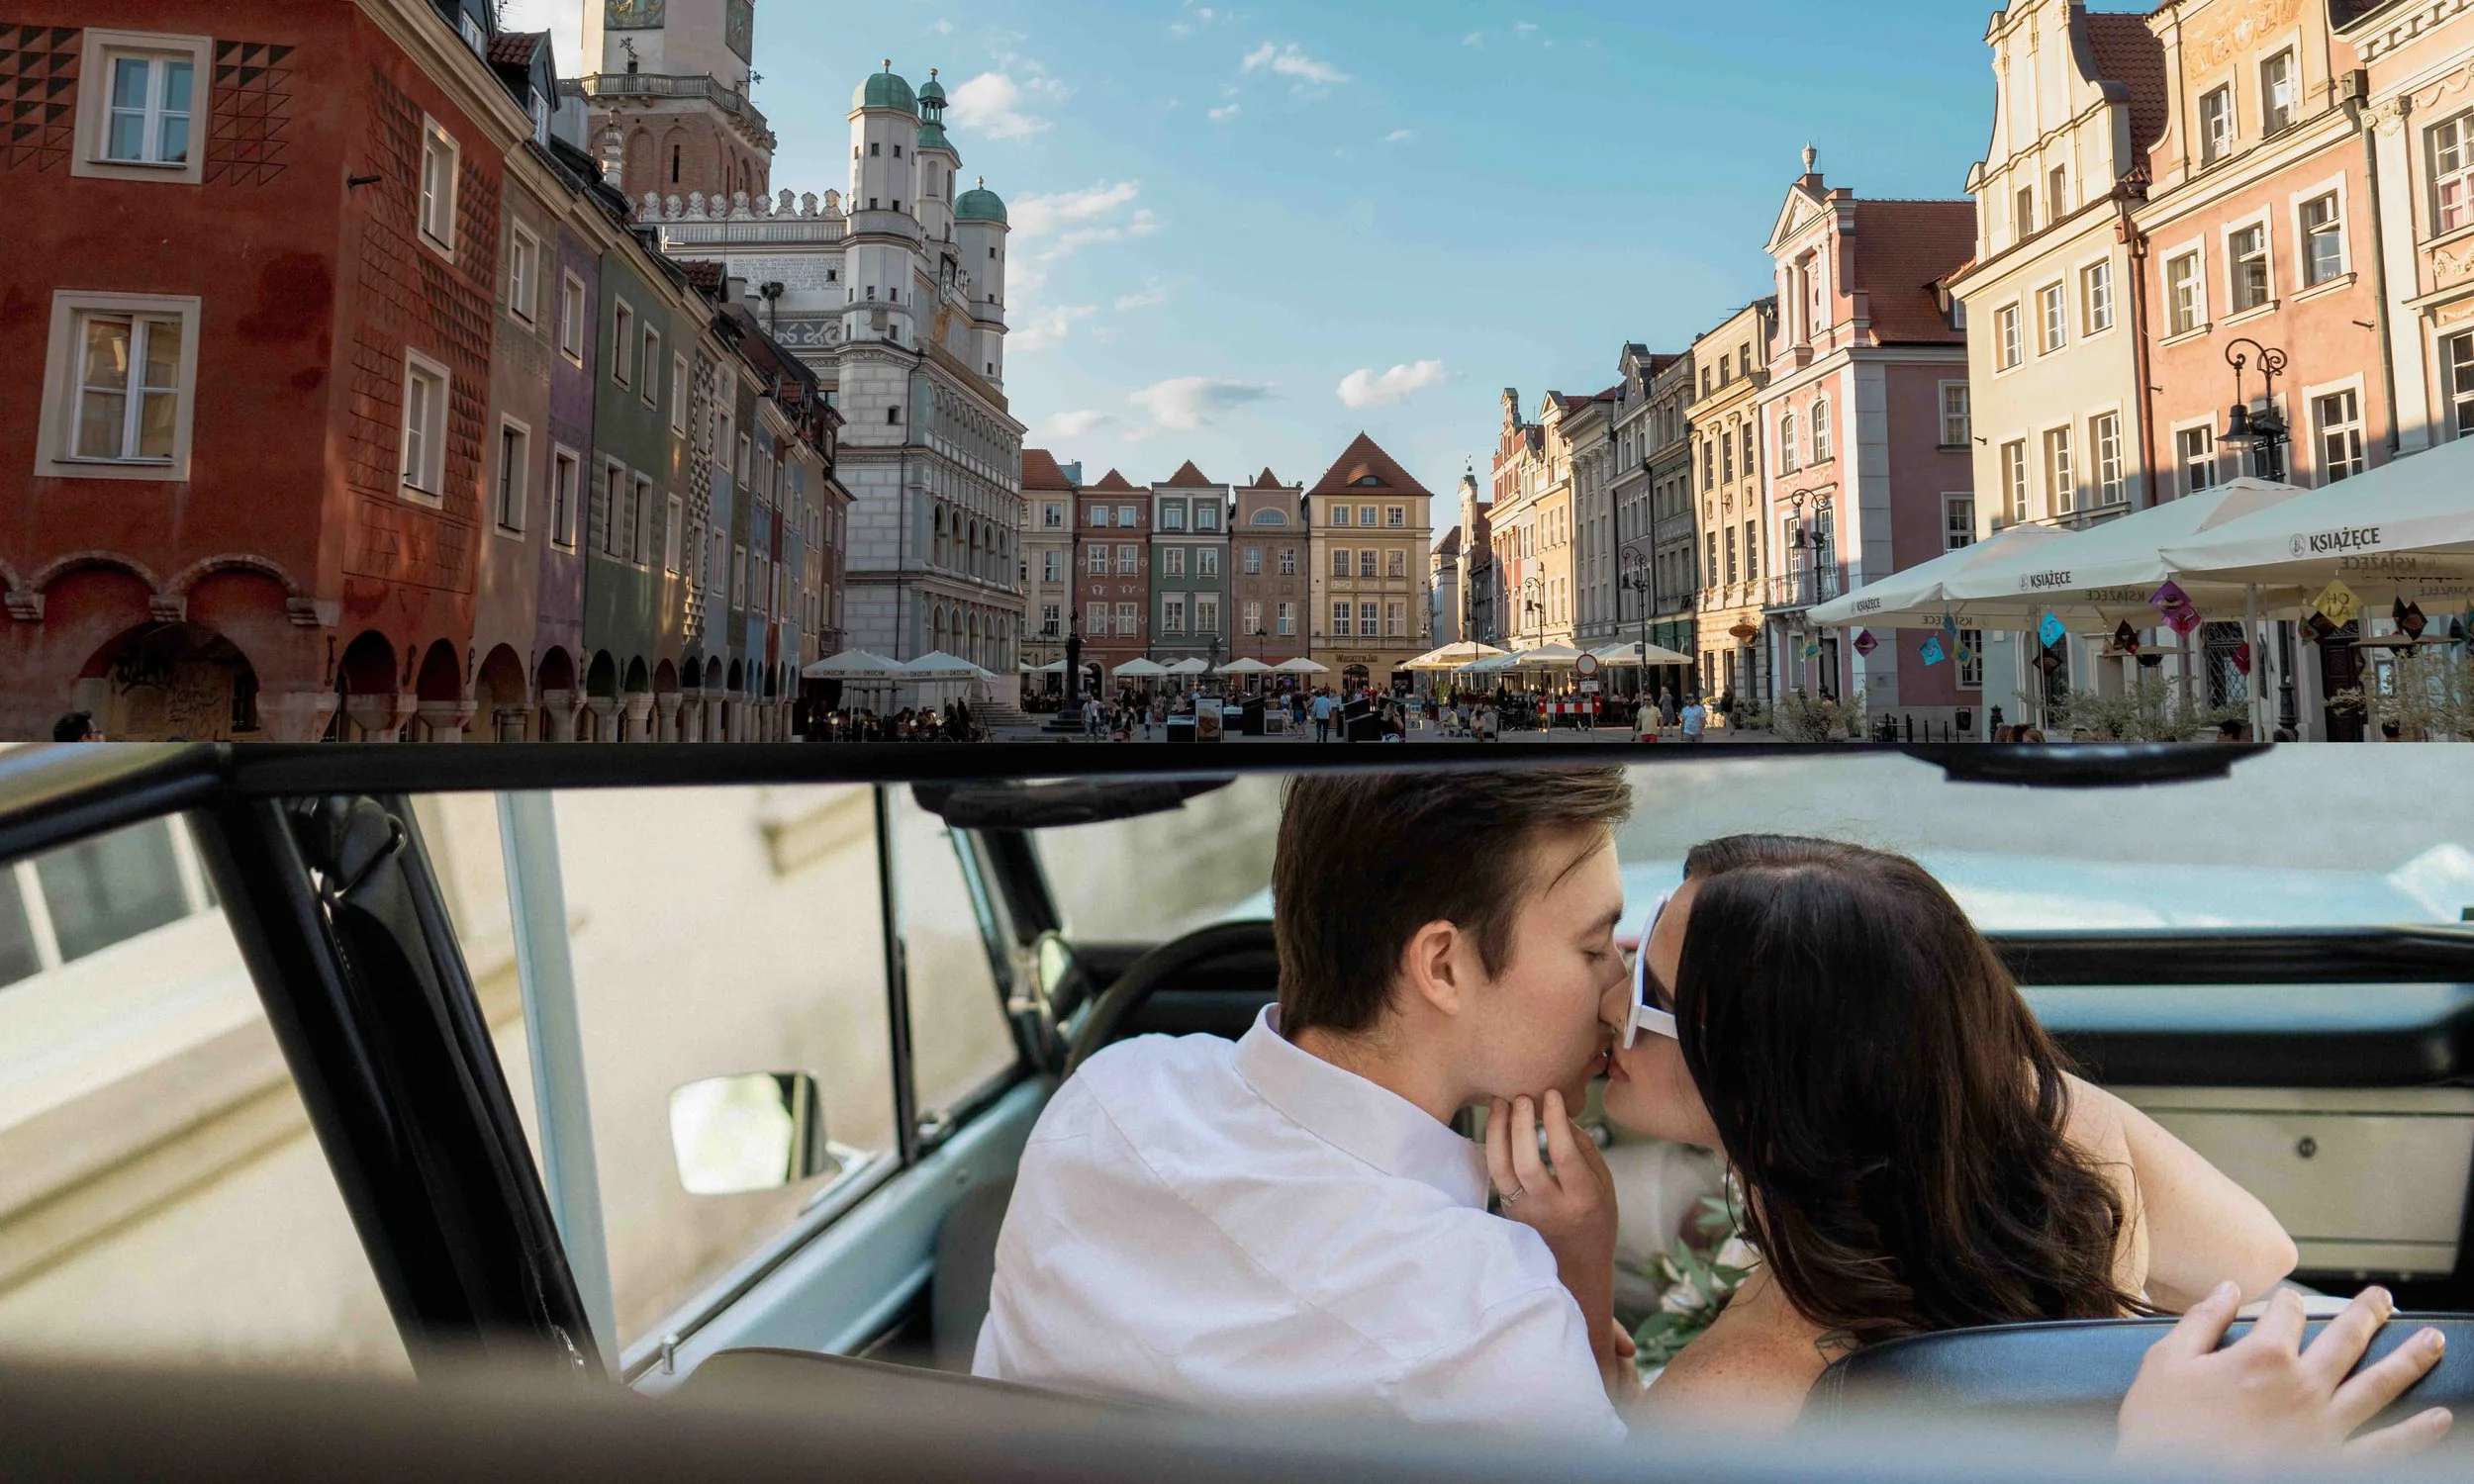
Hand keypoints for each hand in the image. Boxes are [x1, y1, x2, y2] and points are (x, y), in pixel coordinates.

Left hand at [1484, 1091, 1616, 1255]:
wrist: (1577, 1264)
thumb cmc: (1596, 1217)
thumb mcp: (1604, 1184)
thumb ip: (1584, 1148)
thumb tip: (1559, 1114)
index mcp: (1581, 1200)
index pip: (1564, 1157)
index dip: (1555, 1121)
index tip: (1552, 1094)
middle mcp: (1550, 1209)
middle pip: (1526, 1164)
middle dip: (1521, 1125)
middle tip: (1522, 1096)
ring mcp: (1524, 1213)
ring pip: (1500, 1170)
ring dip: (1497, 1131)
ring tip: (1501, 1102)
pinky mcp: (1507, 1211)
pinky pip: (1495, 1175)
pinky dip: (1493, 1145)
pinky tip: (1498, 1123)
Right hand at [2117, 1283, 2452, 1464]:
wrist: (2169, 1478)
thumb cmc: (2163, 1428)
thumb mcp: (2166, 1362)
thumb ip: (2201, 1321)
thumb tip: (2228, 1290)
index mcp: (2262, 1356)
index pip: (2287, 1312)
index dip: (2287, 1302)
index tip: (2286, 1303)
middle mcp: (2302, 1385)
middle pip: (2347, 1339)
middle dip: (2367, 1314)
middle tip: (2383, 1299)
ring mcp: (2323, 1427)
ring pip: (2378, 1385)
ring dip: (2408, 1359)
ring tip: (2431, 1341)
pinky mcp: (2331, 1463)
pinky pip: (2383, 1449)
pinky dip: (2416, 1435)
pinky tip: (2438, 1419)